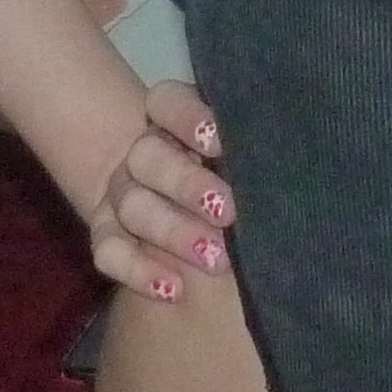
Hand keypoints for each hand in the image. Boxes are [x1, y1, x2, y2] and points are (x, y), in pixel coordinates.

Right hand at [87, 81, 232, 303]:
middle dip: (187, 184)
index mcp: (173, 120)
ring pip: (132, 206)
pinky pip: (108, 251)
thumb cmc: (238, 178)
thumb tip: (284, 162)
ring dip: (173, 232)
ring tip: (215, 258)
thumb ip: (253, 153)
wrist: (195, 217)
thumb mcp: (247, 158)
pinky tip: (173, 289)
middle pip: (147, 157)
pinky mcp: (107, 234)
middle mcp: (142, 154)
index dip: (187, 118)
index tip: (220, 142)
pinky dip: (137, 270)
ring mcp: (121, 195)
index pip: (167, 102)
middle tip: (227, 211)